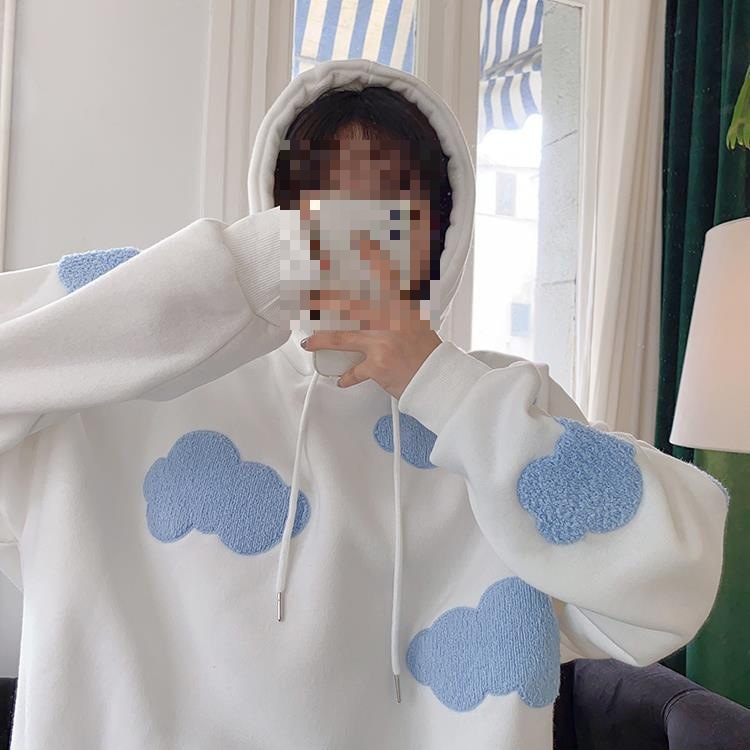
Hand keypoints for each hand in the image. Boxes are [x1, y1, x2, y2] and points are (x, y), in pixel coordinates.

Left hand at [300, 228, 440, 397]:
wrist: (436, 377)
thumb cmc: (426, 352)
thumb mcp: (417, 322)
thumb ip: (400, 309)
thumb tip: (379, 302)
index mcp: (402, 306)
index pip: (386, 273)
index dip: (372, 254)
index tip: (359, 240)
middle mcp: (390, 321)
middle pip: (349, 305)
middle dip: (324, 301)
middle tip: (308, 296)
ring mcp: (381, 343)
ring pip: (341, 338)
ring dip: (321, 341)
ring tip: (309, 342)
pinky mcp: (377, 365)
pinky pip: (354, 371)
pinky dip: (347, 377)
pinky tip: (340, 379)